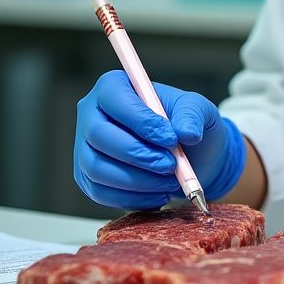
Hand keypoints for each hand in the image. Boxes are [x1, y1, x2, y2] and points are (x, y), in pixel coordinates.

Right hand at [73, 70, 245, 210]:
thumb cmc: (186, 124)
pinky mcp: (87, 178)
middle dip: (137, 154)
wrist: (190, 154)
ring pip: (96, 168)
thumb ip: (192, 115)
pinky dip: (132, 197)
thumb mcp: (198, 109)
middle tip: (170, 165)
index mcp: (114, 87)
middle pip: (99, 135)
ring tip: (169, 181)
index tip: (171, 139)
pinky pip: (100, 192)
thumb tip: (186, 133)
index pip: (114, 99)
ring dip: (137, 180)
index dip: (141, 121)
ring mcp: (85, 148)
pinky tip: (157, 194)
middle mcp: (92, 115)